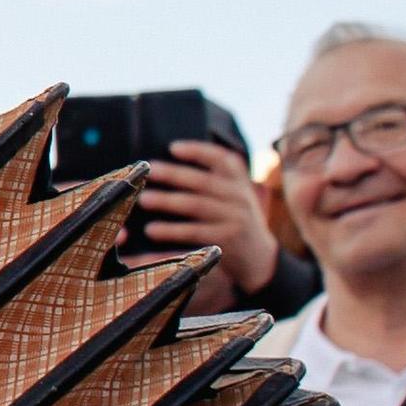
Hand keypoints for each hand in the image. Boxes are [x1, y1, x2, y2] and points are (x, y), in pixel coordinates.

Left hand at [135, 141, 281, 299]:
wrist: (260, 258)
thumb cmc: (236, 221)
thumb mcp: (236, 196)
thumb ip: (216, 179)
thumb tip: (173, 161)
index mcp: (239, 182)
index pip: (222, 159)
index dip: (198, 151)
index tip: (173, 147)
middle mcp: (239, 197)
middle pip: (203, 181)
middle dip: (174, 174)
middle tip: (150, 170)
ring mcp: (234, 219)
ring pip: (197, 206)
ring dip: (168, 201)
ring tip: (145, 199)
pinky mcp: (226, 241)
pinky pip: (194, 233)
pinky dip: (171, 231)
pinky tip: (152, 231)